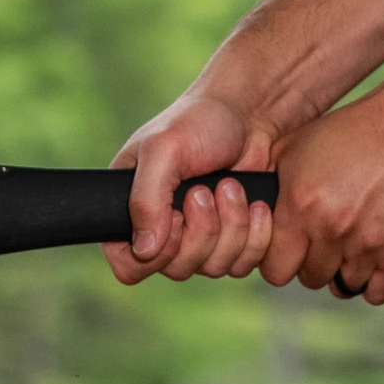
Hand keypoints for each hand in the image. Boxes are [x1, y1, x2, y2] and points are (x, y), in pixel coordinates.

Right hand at [103, 87, 282, 285]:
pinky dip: (255, 235)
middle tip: (205, 190)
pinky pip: (244, 264)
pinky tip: (256, 203)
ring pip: (213, 268)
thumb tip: (144, 250)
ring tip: (231, 186)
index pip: (128, 265)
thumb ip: (145, 200)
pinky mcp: (236, 242)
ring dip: (230, 226)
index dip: (153, 254)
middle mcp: (165, 230)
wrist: (254, 114)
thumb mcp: (163, 150)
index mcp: (134, 209)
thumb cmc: (201, 122)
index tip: (174, 216)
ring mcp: (202, 239)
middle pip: (177, 269)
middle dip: (201, 230)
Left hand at [262, 89, 383, 303]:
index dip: (281, 260)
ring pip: (345, 285)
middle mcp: (332, 230)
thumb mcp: (296, 147)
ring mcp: (368, 244)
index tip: (291, 248)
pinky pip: (378, 291)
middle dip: (313, 263)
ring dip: (345, 270)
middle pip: (311, 278)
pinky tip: (373, 260)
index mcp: (300, 205)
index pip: (275, 269)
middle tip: (324, 241)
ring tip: (351, 243)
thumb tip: (246, 212)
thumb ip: (270, 185)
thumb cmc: (352, 131)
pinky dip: (374, 281)